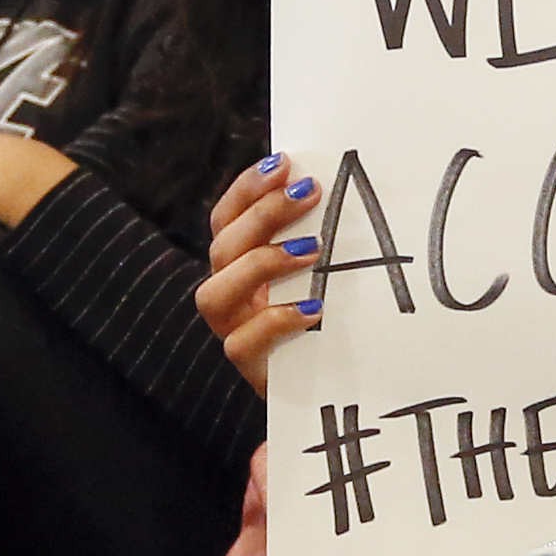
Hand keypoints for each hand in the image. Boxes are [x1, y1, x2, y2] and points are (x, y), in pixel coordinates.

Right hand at [197, 157, 323, 393]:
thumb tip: (332, 185)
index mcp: (241, 267)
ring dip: (260, 263)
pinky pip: (242, 344)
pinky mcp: (253, 370)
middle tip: (309, 191)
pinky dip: (275, 321)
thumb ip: (318, 239)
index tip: (282, 163)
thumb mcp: (328, 277)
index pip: (226, 220)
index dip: (246, 190)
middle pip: (222, 248)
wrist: (341, 392)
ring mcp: (236, 333)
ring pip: (215, 295)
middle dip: (262, 214)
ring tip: (312, 248)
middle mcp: (231, 298)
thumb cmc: (334, 326)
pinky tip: (314, 309)